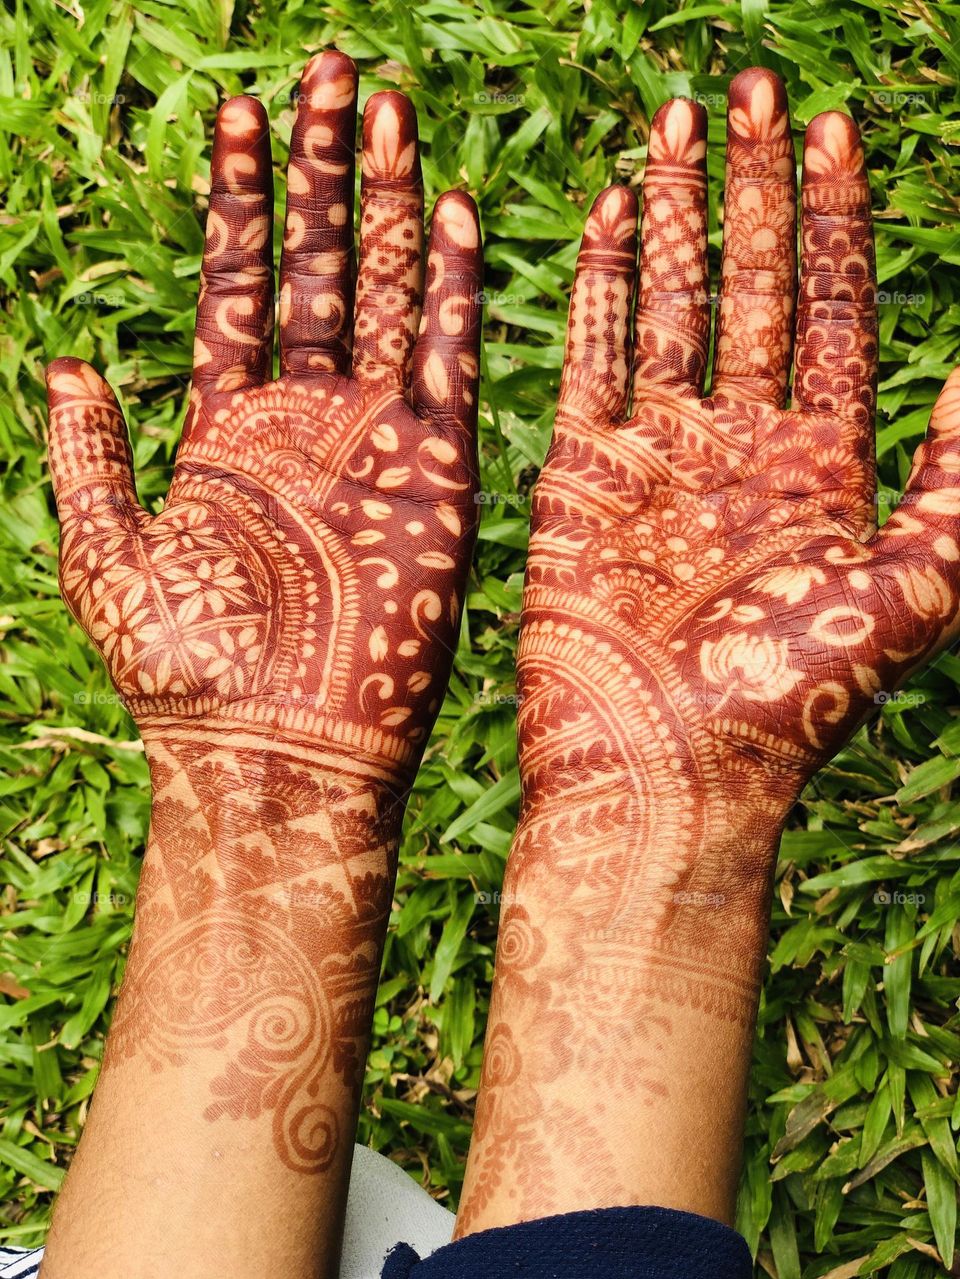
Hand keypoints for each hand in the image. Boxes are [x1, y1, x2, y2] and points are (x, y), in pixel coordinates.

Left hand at [47, 50, 481, 778]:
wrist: (277, 749)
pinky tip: (457, 211)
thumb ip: (91, 457)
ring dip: (390, 206)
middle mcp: (308, 421)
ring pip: (387, 296)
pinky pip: (451, 363)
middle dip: (323, 172)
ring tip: (390, 112)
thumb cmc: (186, 673)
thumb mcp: (106, 557)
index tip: (244, 108)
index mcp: (230, 430)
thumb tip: (67, 363)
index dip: (242, 199)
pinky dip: (456, 290)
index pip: (240, 286)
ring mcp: (375, 441)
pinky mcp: (435, 475)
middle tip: (333, 74)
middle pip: (318, 269)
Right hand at [458, 68, 959, 1231]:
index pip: (829, 312)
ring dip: (676, 216)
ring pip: (668, 308)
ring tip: (677, 122)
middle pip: (749, 288)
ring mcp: (655, 455)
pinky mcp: (580, 475)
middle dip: (755, 189)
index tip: (836, 128)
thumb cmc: (786, 706)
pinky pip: (590, 360)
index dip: (834, 222)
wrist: (662, 775)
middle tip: (753, 88)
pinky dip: (600, 288)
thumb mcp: (910, 591)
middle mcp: (737, 444)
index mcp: (817, 464)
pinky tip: (610, 214)